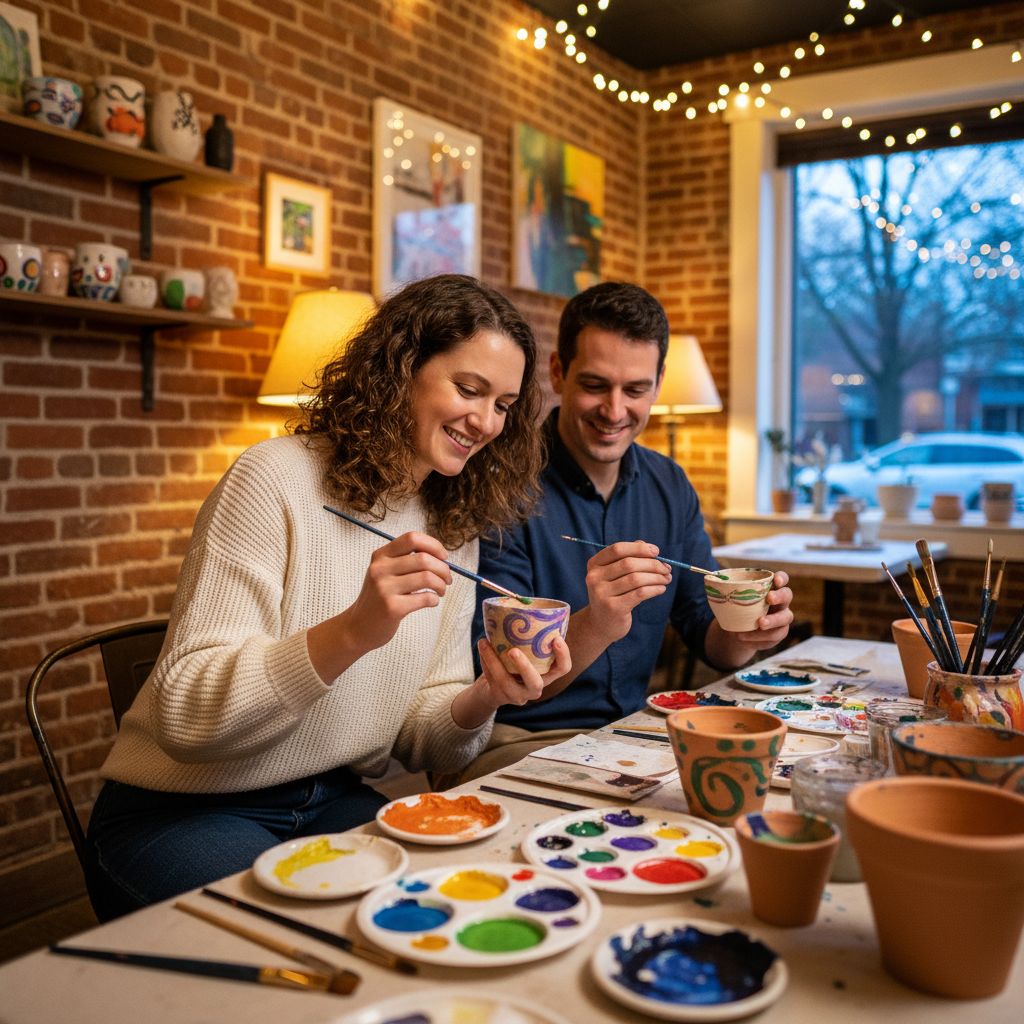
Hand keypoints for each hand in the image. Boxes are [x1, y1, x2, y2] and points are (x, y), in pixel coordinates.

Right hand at [338, 531, 451, 653]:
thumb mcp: (384, 573)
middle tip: (447, 579)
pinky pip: (425, 598)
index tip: (444, 556)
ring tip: (441, 591)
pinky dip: (435, 599)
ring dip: (441, 585)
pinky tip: (432, 601)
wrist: (357, 627)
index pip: (412, 538)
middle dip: (443, 569)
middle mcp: (380, 569)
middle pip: (423, 558)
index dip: (433, 544)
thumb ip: (405, 560)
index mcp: (380, 556)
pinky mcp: (392, 608)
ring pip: (427, 577)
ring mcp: (384, 588)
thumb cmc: (379, 598)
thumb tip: (441, 556)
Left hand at [474, 635, 571, 708]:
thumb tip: (521, 609)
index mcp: (546, 675)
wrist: (492, 689)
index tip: (556, 638)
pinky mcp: (500, 696)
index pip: (562, 668)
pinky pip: (491, 678)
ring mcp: (517, 696)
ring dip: (493, 661)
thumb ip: (529, 641)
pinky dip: (485, 661)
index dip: (563, 655)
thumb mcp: (525, 655)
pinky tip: (482, 647)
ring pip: (505, 681)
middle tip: (513, 651)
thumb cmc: (513, 665)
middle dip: (524, 666)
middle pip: (535, 683)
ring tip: (484, 642)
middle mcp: (535, 689)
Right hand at [583, 541, 671, 642]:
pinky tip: (661, 589)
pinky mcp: (613, 608)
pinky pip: (640, 593)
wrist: (601, 624)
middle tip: (667, 568)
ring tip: (667, 578)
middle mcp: (594, 578)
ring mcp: (602, 594)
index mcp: (594, 564)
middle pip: (629, 564)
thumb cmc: (613, 594)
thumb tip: (647, 546)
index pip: (617, 549)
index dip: (638, 549)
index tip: (656, 551)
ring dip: (656, 577)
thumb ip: (628, 557)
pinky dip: (654, 589)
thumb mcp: (615, 574)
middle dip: (652, 564)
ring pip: (636, 579)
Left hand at [731, 571, 794, 650]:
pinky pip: (775, 636)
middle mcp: (780, 602)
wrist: (739, 631)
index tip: (776, 579)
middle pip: (787, 596)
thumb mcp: (733, 599)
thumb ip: (729, 591)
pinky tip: (745, 637)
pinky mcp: (778, 633)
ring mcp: (782, 618)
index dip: (782, 578)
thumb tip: (714, 582)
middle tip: (769, 599)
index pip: (781, 579)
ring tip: (760, 623)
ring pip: (785, 618)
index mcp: (771, 589)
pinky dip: (760, 637)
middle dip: (780, 596)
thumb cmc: (738, 609)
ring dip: (773, 620)